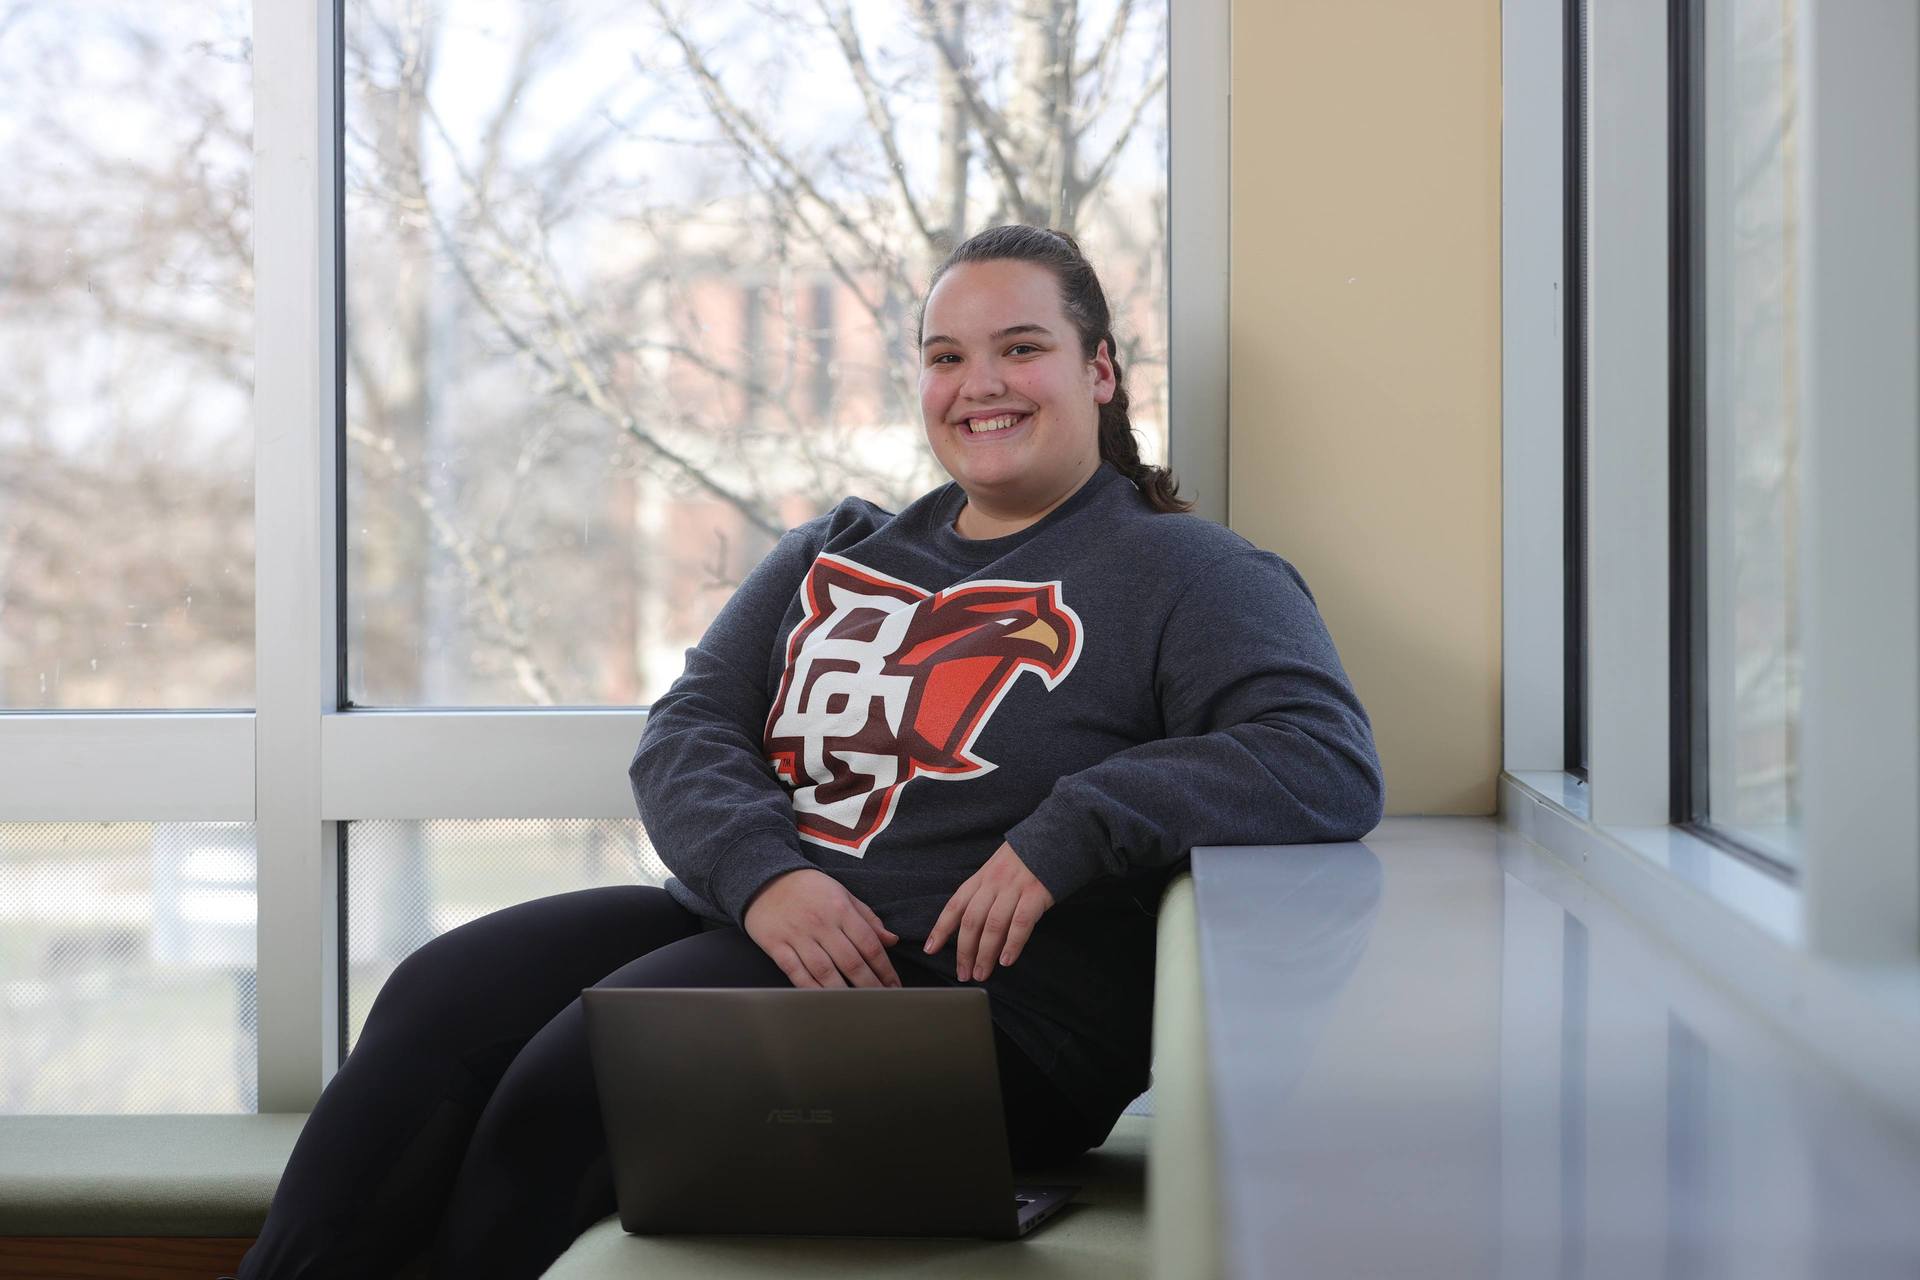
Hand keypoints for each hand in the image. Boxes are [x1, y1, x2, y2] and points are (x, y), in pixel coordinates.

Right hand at [742, 868, 902, 988]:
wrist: (764, 877)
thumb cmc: (808, 887)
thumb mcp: (842, 893)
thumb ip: (867, 918)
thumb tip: (891, 940)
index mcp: (840, 909)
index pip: (869, 944)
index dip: (884, 968)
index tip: (893, 984)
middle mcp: (821, 923)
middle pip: (850, 961)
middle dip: (869, 985)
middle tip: (881, 1000)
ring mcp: (797, 935)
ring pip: (825, 971)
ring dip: (843, 992)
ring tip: (857, 1005)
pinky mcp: (776, 945)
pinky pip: (796, 972)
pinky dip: (811, 988)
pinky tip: (824, 999)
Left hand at [923, 841, 1054, 981]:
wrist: (1053, 838)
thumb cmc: (1023, 861)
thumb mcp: (997, 871)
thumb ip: (985, 897)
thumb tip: (976, 934)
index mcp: (981, 878)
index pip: (955, 905)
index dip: (941, 928)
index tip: (930, 948)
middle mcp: (993, 883)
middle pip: (972, 920)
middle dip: (965, 951)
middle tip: (963, 973)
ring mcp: (1015, 888)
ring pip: (993, 925)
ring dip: (985, 954)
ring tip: (981, 973)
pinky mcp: (1036, 894)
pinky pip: (1021, 923)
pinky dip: (1012, 944)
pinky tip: (1007, 960)